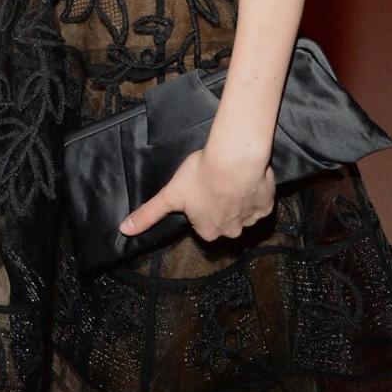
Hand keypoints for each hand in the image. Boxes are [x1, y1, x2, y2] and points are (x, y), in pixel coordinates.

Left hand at [120, 144, 274, 244]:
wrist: (233, 160)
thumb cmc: (200, 175)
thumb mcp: (169, 195)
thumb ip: (148, 214)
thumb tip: (124, 230)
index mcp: (208, 231)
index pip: (203, 225)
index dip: (201, 207)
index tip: (200, 192)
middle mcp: (231, 231)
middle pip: (226, 222)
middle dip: (222, 207)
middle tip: (216, 184)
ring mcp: (251, 220)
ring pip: (245, 213)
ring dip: (240, 200)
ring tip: (233, 179)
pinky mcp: (267, 205)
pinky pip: (262, 202)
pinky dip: (257, 192)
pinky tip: (249, 179)